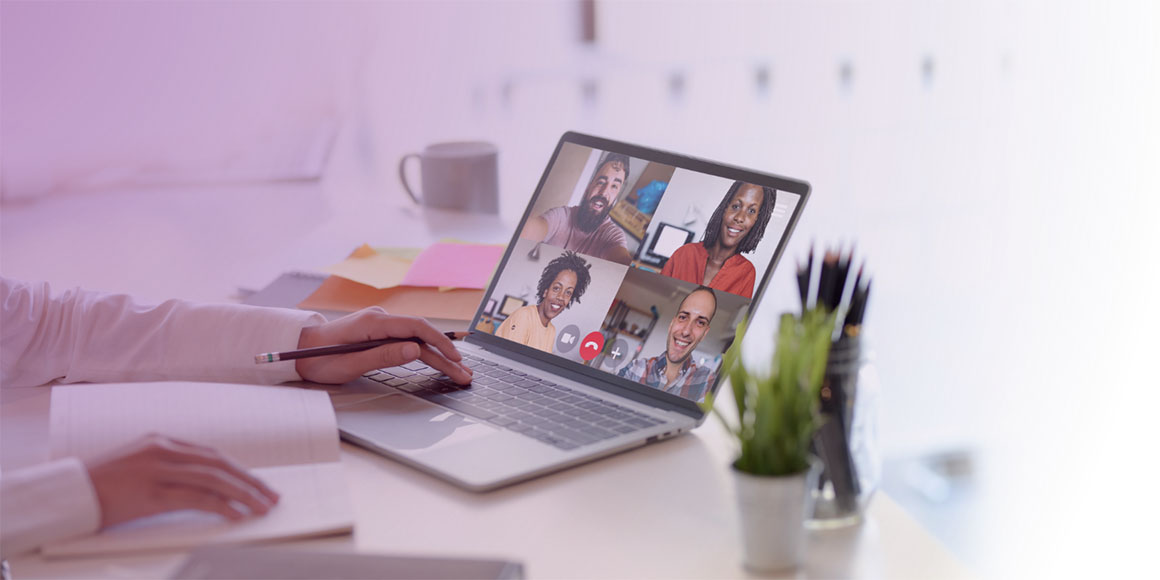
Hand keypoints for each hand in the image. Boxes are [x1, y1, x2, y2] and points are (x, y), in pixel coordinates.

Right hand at [84, 434, 278, 528]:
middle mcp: (163, 451)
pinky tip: (236, 515)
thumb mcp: (139, 467)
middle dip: (249, 481)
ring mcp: (157, 470)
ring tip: (261, 508)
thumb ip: (168, 467)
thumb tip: (206, 485)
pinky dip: (221, 506)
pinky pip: (196, 498)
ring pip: (214, 479)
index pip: (212, 455)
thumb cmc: (102, 486)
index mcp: (161, 441)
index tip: (258, 484)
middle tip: (271, 496)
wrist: (68, 493)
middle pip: (219, 464)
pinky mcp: (151, 493)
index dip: (239, 470)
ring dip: (243, 495)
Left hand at [295, 307, 471, 384]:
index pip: (416, 328)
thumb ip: (384, 356)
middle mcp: (380, 319)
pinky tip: (440, 361)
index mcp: (373, 323)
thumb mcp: (349, 364)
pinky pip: (408, 340)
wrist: (298, 349)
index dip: (439, 343)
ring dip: (439, 355)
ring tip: (459, 371)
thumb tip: (415, 351)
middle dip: (446, 355)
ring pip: (418, 339)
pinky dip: (426, 352)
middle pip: (421, 335)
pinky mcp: (381, 332)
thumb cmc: (317, 359)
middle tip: (465, 374)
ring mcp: (381, 324)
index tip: (455, 359)